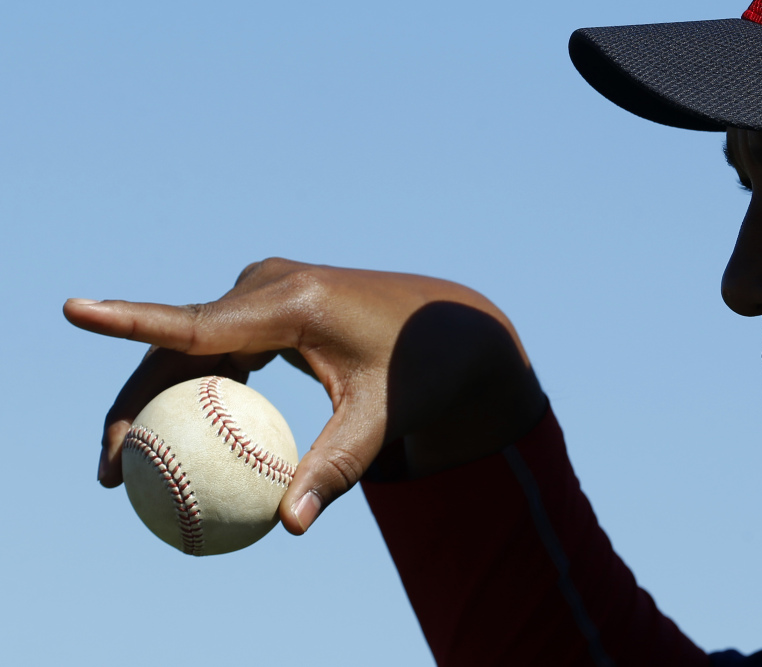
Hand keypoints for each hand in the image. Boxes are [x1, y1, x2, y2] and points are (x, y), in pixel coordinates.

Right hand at [64, 258, 545, 533]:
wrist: (450, 328)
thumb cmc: (419, 372)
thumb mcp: (382, 420)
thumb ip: (338, 467)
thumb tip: (289, 527)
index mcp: (293, 300)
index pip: (196, 322)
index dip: (129, 319)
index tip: (75, 311)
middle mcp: (269, 283)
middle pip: (178, 341)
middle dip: (135, 404)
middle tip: (111, 476)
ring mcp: (266, 289)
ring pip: (189, 344)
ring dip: (158, 398)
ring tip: (131, 469)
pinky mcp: (268, 303)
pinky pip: (214, 347)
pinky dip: (194, 388)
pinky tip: (182, 438)